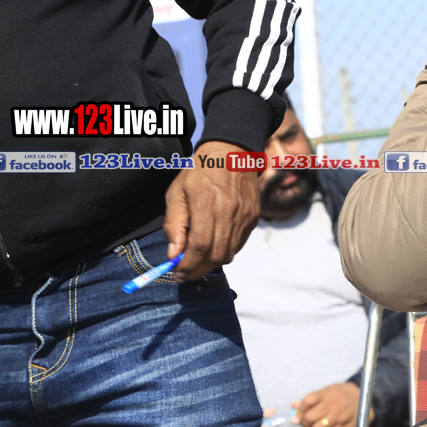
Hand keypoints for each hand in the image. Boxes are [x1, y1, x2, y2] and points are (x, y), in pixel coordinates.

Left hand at [164, 140, 259, 281]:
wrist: (233, 153)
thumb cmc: (200, 171)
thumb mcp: (177, 193)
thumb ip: (174, 225)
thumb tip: (173, 254)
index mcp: (206, 203)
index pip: (199, 246)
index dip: (188, 265)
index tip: (177, 273)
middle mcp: (229, 211)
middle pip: (216, 255)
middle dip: (198, 270)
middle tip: (185, 274)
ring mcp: (244, 215)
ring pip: (229, 253)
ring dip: (211, 264)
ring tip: (197, 262)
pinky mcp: (253, 217)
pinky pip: (239, 244)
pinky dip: (225, 252)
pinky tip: (213, 247)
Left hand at [293, 382, 374, 426]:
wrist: (362, 398)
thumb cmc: (339, 395)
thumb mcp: (326, 392)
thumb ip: (309, 399)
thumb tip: (293, 406)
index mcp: (326, 394)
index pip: (306, 402)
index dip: (300, 410)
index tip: (300, 413)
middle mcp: (332, 405)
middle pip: (309, 418)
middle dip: (305, 422)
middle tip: (308, 422)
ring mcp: (339, 417)